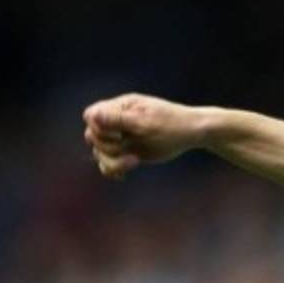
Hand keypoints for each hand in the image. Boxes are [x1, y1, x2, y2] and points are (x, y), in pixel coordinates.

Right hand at [82, 93, 208, 178]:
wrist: (193, 133)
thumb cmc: (173, 125)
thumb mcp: (146, 123)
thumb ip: (118, 120)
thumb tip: (92, 116)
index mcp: (120, 107)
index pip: (91, 115)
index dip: (98, 129)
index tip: (119, 136)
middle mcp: (117, 121)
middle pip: (92, 136)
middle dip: (108, 147)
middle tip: (130, 153)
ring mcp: (122, 136)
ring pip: (100, 152)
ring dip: (112, 161)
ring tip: (134, 162)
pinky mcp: (127, 151)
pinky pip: (108, 162)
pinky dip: (112, 170)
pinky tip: (123, 175)